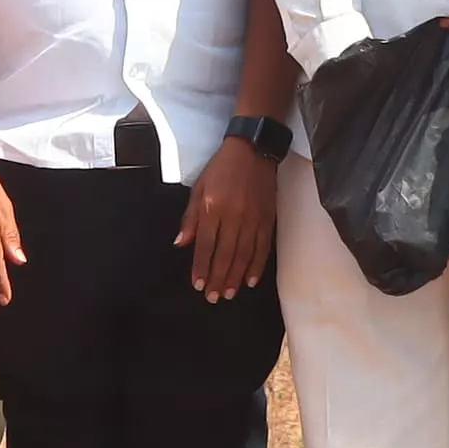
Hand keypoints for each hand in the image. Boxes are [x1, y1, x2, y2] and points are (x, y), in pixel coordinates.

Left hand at [178, 143, 277, 299]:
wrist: (253, 150)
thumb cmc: (221, 168)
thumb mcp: (199, 188)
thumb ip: (190, 218)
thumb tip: (181, 243)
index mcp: (212, 207)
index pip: (205, 245)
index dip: (201, 267)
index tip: (197, 284)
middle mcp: (233, 215)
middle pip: (224, 255)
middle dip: (217, 278)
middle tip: (213, 297)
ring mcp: (253, 218)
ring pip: (243, 255)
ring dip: (235, 277)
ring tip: (228, 293)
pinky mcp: (267, 219)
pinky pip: (262, 248)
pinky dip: (256, 266)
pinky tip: (250, 280)